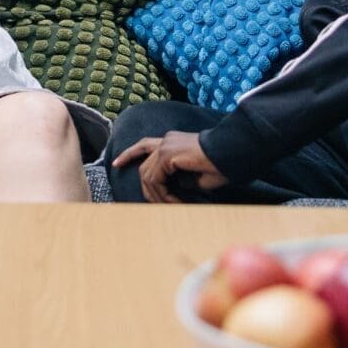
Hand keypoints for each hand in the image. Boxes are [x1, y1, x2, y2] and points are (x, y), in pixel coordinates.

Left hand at [111, 130, 227, 203]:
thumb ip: (178, 179)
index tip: (116, 164)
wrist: (232, 153)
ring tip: (173, 206)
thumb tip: (167, 190)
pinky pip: (155, 179)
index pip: (144, 145)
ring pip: (147, 176)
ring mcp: (165, 146)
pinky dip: (163, 194)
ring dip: (158, 196)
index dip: (129, 154)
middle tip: (161, 206)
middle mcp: (166, 140)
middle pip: (143, 167)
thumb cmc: (220, 165)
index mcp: (172, 141)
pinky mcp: (167, 154)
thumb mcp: (194, 175)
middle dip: (148, 190)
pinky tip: (175, 202)